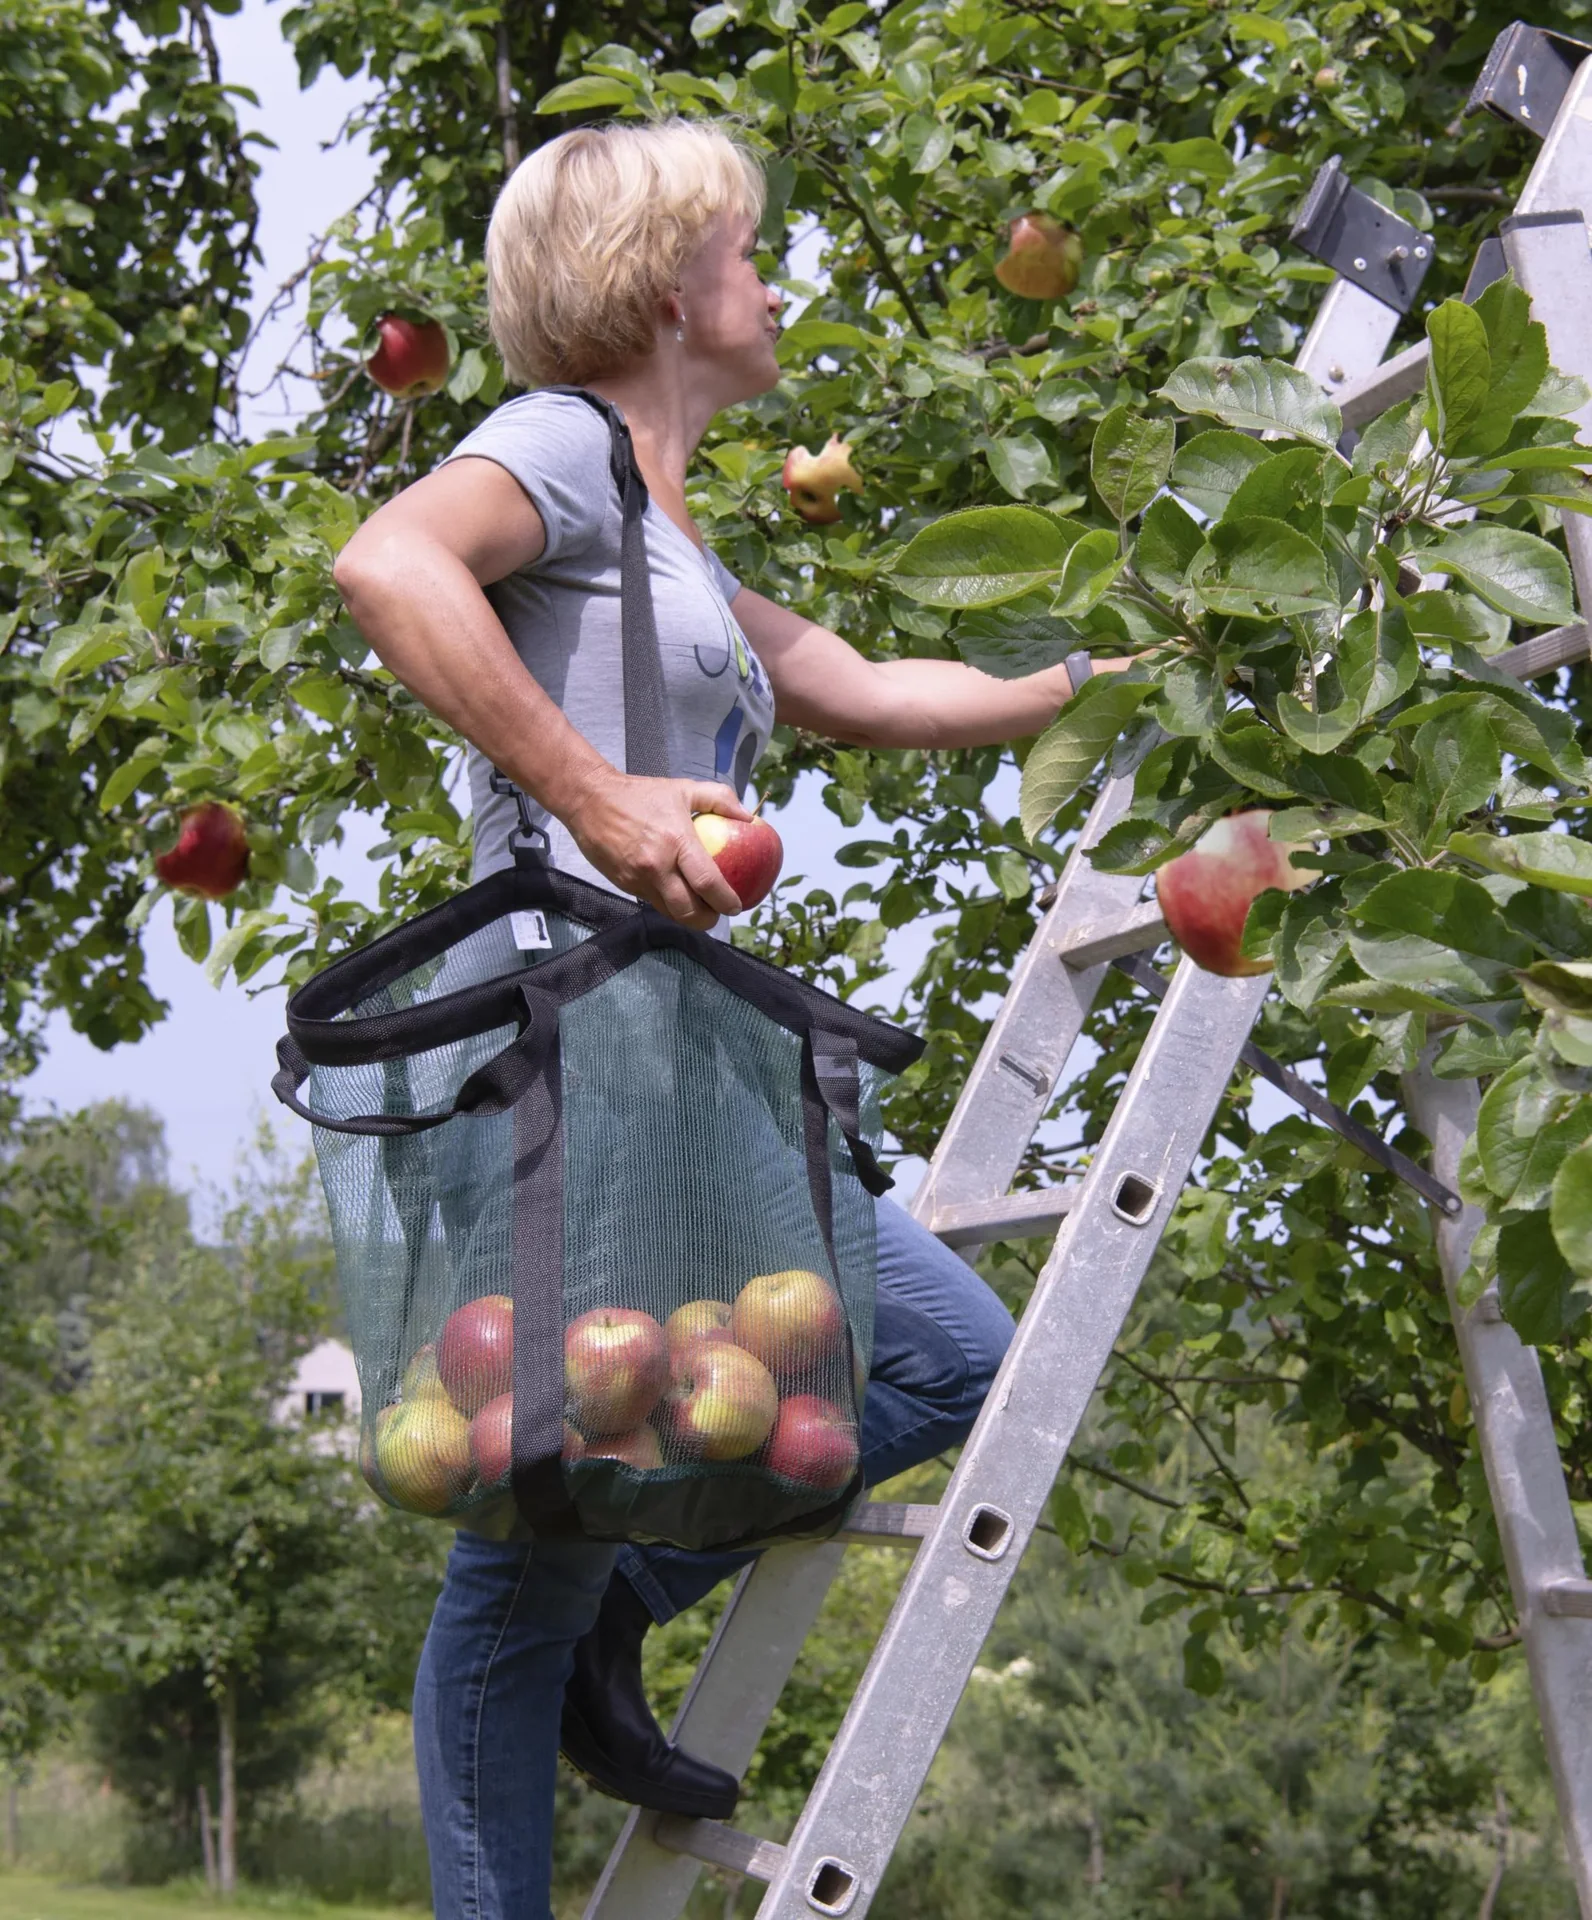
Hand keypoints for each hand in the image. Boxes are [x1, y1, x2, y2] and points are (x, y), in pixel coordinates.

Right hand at [565, 768, 750, 928]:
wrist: (590, 799)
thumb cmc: (640, 794)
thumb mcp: (683, 788)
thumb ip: (719, 799)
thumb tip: (747, 817)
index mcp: (676, 841)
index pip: (707, 882)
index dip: (725, 900)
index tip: (736, 906)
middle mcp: (657, 865)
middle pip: (688, 910)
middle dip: (708, 919)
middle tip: (718, 913)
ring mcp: (638, 878)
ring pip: (669, 912)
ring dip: (687, 916)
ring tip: (699, 909)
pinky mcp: (624, 884)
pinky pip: (652, 902)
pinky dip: (667, 903)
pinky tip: (675, 895)